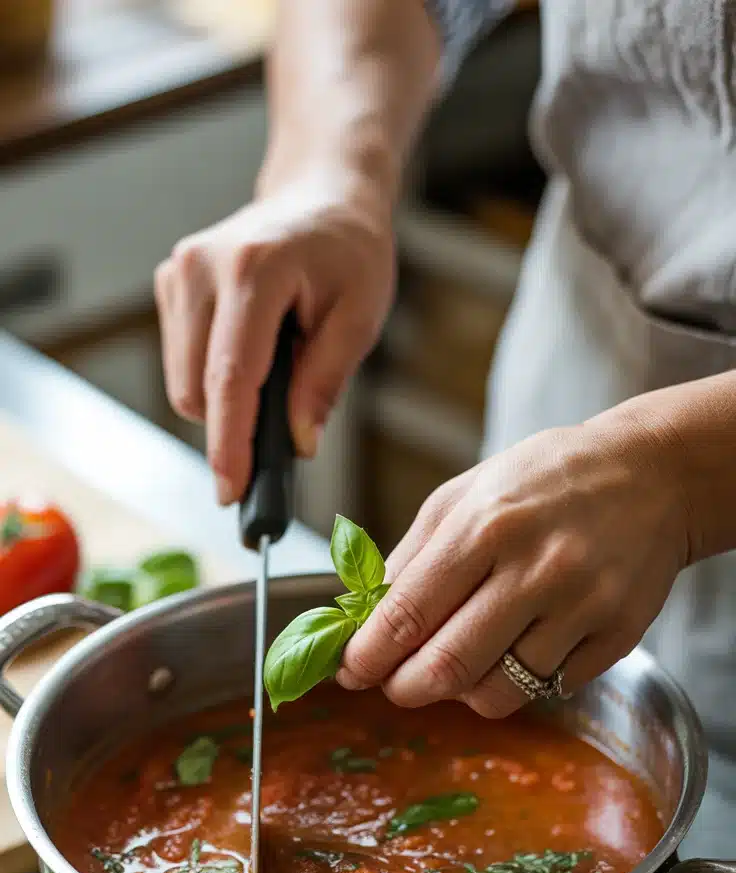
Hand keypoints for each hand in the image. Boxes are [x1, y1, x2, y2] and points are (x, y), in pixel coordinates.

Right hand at [155, 172, 394, 503]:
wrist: (321, 192)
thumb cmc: (349, 253)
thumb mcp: (360, 318)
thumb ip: (324, 382)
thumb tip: (297, 446)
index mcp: (255, 271)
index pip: (232, 377)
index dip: (230, 444)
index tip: (234, 492)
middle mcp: (203, 268)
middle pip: (198, 389)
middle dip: (236, 428)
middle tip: (286, 427)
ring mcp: (179, 273)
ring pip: (186, 383)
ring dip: (227, 401)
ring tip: (278, 366)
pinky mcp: (170, 283)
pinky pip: (183, 363)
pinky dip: (216, 377)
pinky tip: (253, 349)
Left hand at [337, 417, 689, 716]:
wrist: (654, 475)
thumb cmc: (547, 481)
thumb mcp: (467, 493)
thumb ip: (413, 556)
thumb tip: (362, 619)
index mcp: (485, 526)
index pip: (407, 614)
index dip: (367, 656)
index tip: (350, 672)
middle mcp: (535, 569)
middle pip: (446, 667)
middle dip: (404, 688)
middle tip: (395, 684)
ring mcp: (580, 607)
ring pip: (497, 692)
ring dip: (463, 692)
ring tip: (463, 663)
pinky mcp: (616, 635)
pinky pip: (549, 689)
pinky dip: (523, 680)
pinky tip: (523, 646)